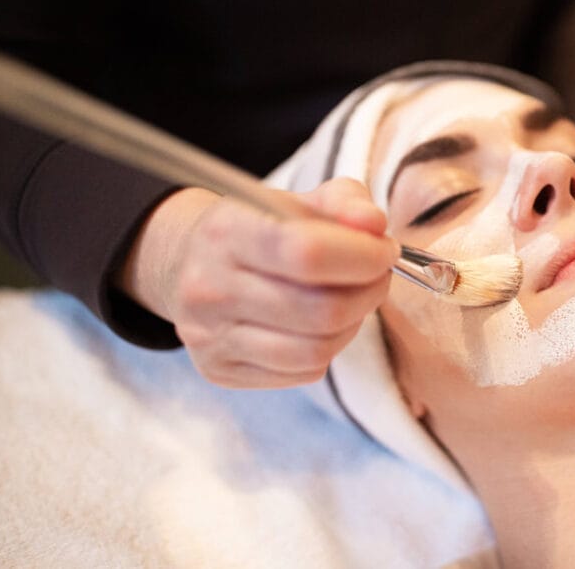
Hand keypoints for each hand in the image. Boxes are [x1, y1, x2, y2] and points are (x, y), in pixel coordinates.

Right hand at [119, 179, 397, 387]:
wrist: (190, 263)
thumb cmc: (261, 228)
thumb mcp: (299, 201)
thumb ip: (344, 202)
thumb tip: (374, 224)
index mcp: (228, 230)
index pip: (308, 252)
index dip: (363, 256)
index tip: (385, 251)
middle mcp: (209, 286)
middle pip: (321, 309)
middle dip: (369, 293)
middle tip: (378, 277)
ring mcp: (210, 336)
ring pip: (316, 349)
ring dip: (353, 325)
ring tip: (354, 301)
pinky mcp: (219, 370)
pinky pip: (303, 373)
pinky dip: (329, 350)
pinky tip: (324, 325)